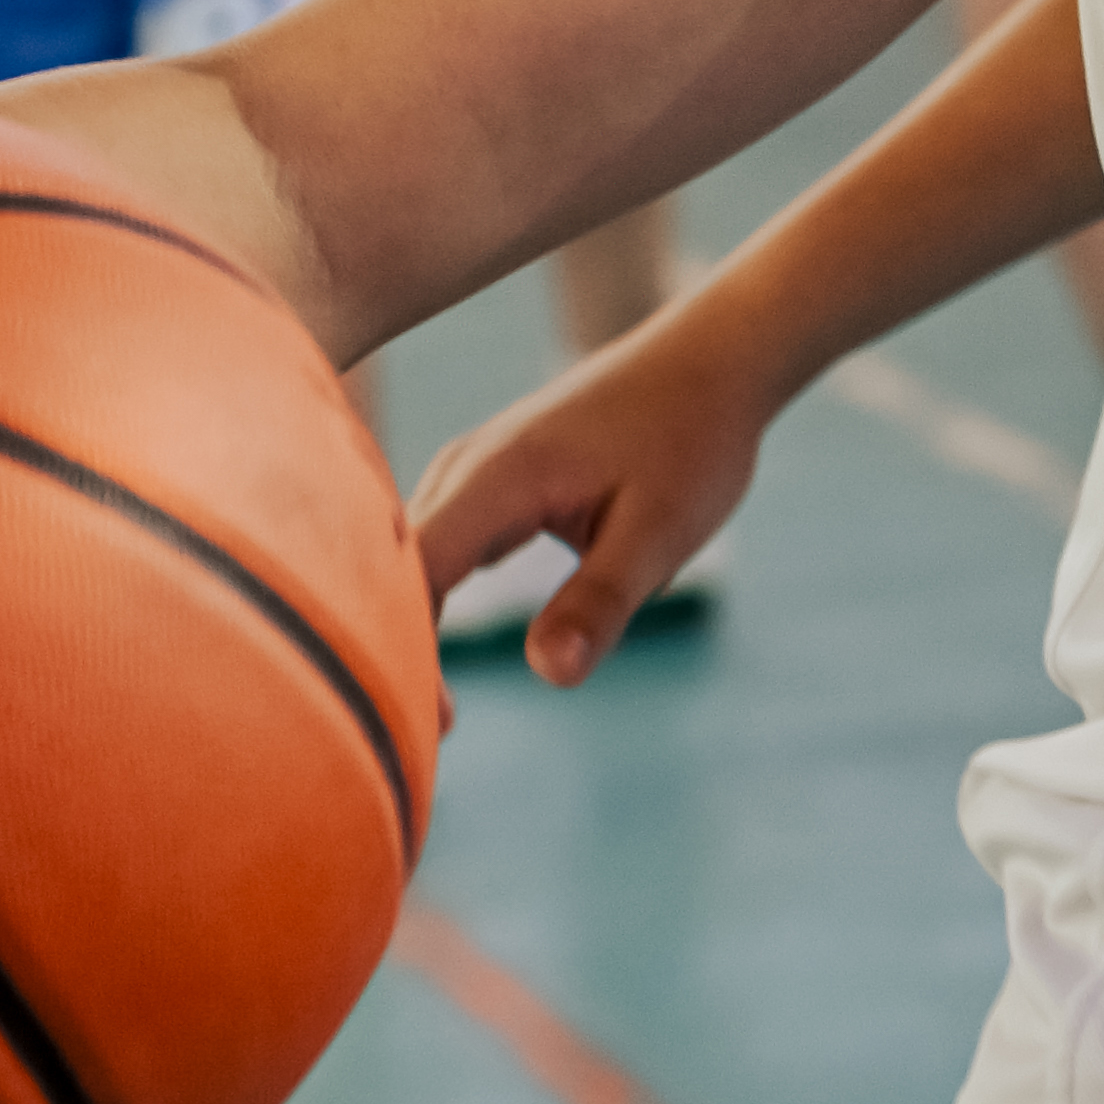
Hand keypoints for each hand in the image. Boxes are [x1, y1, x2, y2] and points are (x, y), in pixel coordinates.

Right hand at [409, 317, 783, 689]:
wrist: (710, 362)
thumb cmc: (691, 440)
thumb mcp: (661, 532)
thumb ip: (602, 601)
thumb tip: (550, 672)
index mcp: (496, 476)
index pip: (412, 575)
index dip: (406, 651)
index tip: (429, 726)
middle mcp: (462, 468)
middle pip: (394, 572)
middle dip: (394, 654)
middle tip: (410, 742)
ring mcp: (467, 473)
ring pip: (408, 562)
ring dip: (407, 632)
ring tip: (421, 716)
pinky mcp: (483, 485)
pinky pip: (434, 551)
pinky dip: (429, 606)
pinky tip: (431, 664)